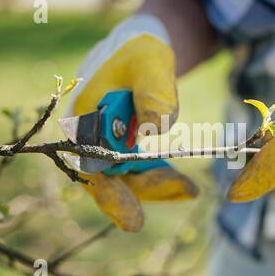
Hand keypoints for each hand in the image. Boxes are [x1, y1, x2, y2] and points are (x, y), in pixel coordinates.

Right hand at [68, 15, 197, 231]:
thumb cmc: (140, 55)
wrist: (139, 53)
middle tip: (186, 188)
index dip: (112, 196)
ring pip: (129, 178)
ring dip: (158, 185)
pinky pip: (140, 171)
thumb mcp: (149, 63)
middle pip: (113, 179)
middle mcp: (91, 138)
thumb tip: (155, 128)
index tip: (135, 223)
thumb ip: (152, 91)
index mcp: (84, 118)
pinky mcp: (124, 149)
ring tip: (189, 188)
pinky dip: (161, 178)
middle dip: (148, 188)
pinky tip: (184, 185)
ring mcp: (107, 145)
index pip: (93, 166)